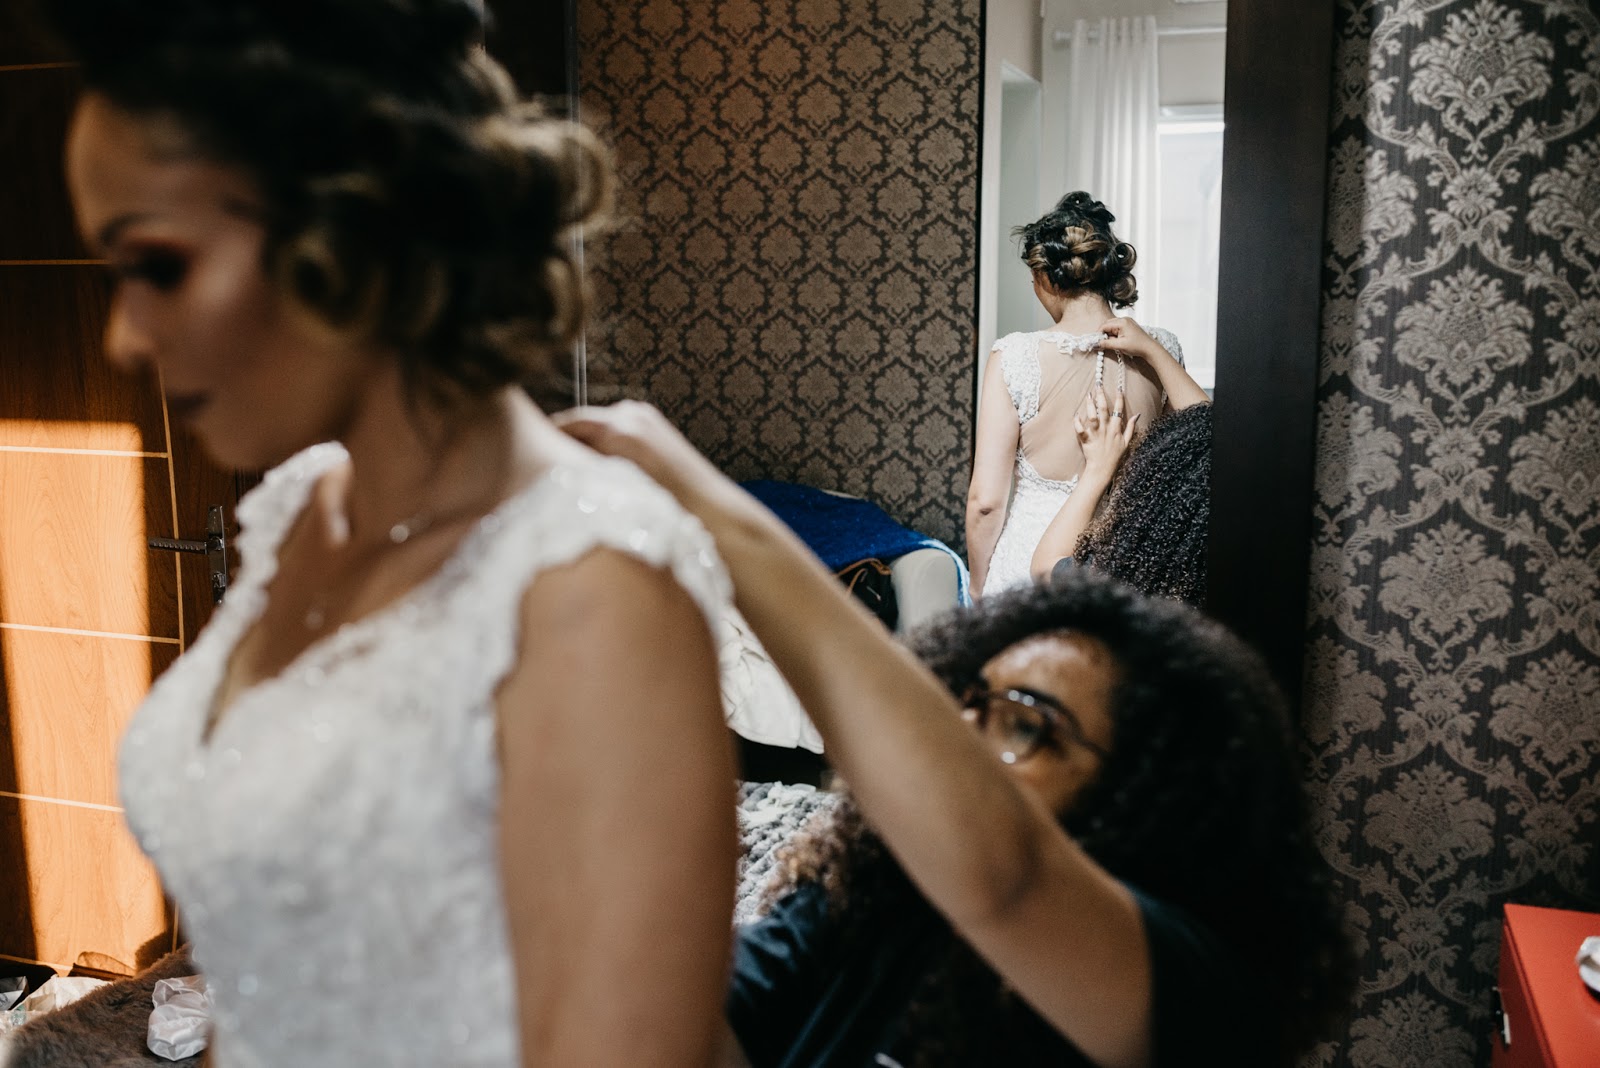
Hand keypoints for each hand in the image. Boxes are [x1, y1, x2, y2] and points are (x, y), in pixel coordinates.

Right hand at [553, 401, 724, 505]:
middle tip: (543, 462)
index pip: (565, 425)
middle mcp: (629, 416)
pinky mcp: (653, 422)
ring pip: (597, 423)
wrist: (711, 510)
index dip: (544, 439)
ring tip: (571, 466)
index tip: (528, 455)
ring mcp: (643, 416)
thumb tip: (553, 467)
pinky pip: (617, 426)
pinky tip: (600, 466)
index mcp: (618, 431)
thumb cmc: (665, 510)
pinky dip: (603, 440)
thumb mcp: (615, 492)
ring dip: (583, 440)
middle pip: (580, 421)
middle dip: (562, 440)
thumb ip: (582, 472)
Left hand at [1073, 385, 1137, 478]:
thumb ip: (1131, 427)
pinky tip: (1076, 414)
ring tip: (1088, 395)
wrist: (1102, 469)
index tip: (1118, 388)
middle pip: (1103, 409)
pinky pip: (1080, 430)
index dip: (1119, 398)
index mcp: (1116, 429)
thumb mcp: (1127, 442)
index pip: (1118, 410)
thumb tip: (1138, 415)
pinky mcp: (1086, 439)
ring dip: (1090, 405)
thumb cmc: (1115, 456)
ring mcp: (1095, 434)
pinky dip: (1077, 422)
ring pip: (1092, 416)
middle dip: (1101, 396)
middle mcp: (1106, 429)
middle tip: (1098, 385)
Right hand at [1096, 316, 1162, 363]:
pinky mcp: (1129, 326)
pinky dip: (1114, 334)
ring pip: (1112, 327)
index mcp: (1122, 322)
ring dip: (1109, 335)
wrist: (1150, 348)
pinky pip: (1117, 328)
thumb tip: (1097, 343)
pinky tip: (1117, 341)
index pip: (1104, 325)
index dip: (1098, 334)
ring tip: (1112, 343)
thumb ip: (1106, 344)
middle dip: (1104, 334)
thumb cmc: (1137, 346)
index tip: (1096, 342)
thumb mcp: (1120, 346)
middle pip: (1107, 324)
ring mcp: (1127, 322)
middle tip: (1102, 343)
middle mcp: (1124, 319)